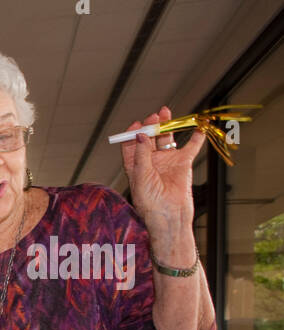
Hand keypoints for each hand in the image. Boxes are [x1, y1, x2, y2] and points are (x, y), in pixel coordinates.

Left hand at [120, 106, 203, 246]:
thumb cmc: (150, 202)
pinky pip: (190, 147)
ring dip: (167, 125)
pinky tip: (199, 127)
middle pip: (149, 138)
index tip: (136, 124)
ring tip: (166, 113)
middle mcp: (150, 161)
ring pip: (166, 138)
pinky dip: (196, 137)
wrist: (170, 215)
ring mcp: (167, 161)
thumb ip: (141, 154)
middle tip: (154, 116)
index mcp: (135, 166)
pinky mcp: (183, 163)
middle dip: (151, 125)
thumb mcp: (141, 176)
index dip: (132, 133)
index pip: (131, 145)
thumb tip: (139, 135)